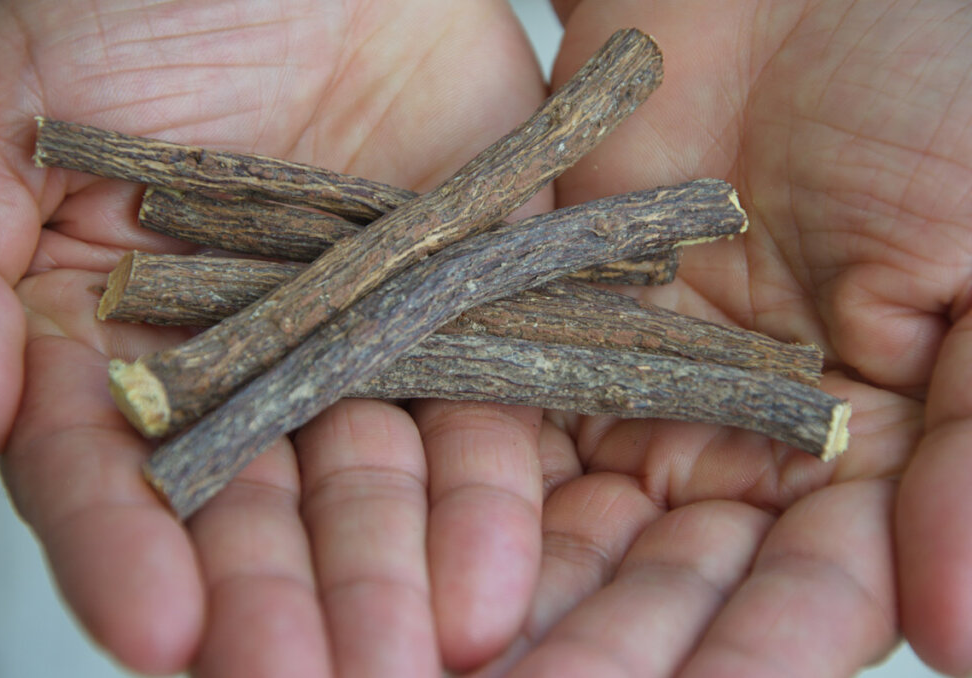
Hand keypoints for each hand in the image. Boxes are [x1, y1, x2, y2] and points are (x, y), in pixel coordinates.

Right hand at [0, 1, 550, 674]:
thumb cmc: (160, 2)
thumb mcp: (12, 101)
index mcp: (120, 337)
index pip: (110, 472)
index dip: (127, 553)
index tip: (160, 635)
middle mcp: (244, 366)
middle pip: (257, 508)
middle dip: (281, 603)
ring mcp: (364, 347)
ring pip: (377, 485)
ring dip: (395, 577)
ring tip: (421, 655)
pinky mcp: (466, 316)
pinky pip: (486, 416)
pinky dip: (493, 496)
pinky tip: (498, 577)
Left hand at [458, 1, 969, 675]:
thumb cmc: (946, 85)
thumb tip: (962, 627)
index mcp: (866, 453)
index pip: (806, 593)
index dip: (750, 658)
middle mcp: (737, 443)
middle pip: (668, 582)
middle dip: (610, 651)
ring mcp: (633, 391)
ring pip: (569, 525)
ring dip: (518, 601)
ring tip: (449, 669)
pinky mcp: (542, 330)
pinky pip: (495, 425)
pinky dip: (459, 492)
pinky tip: (417, 561)